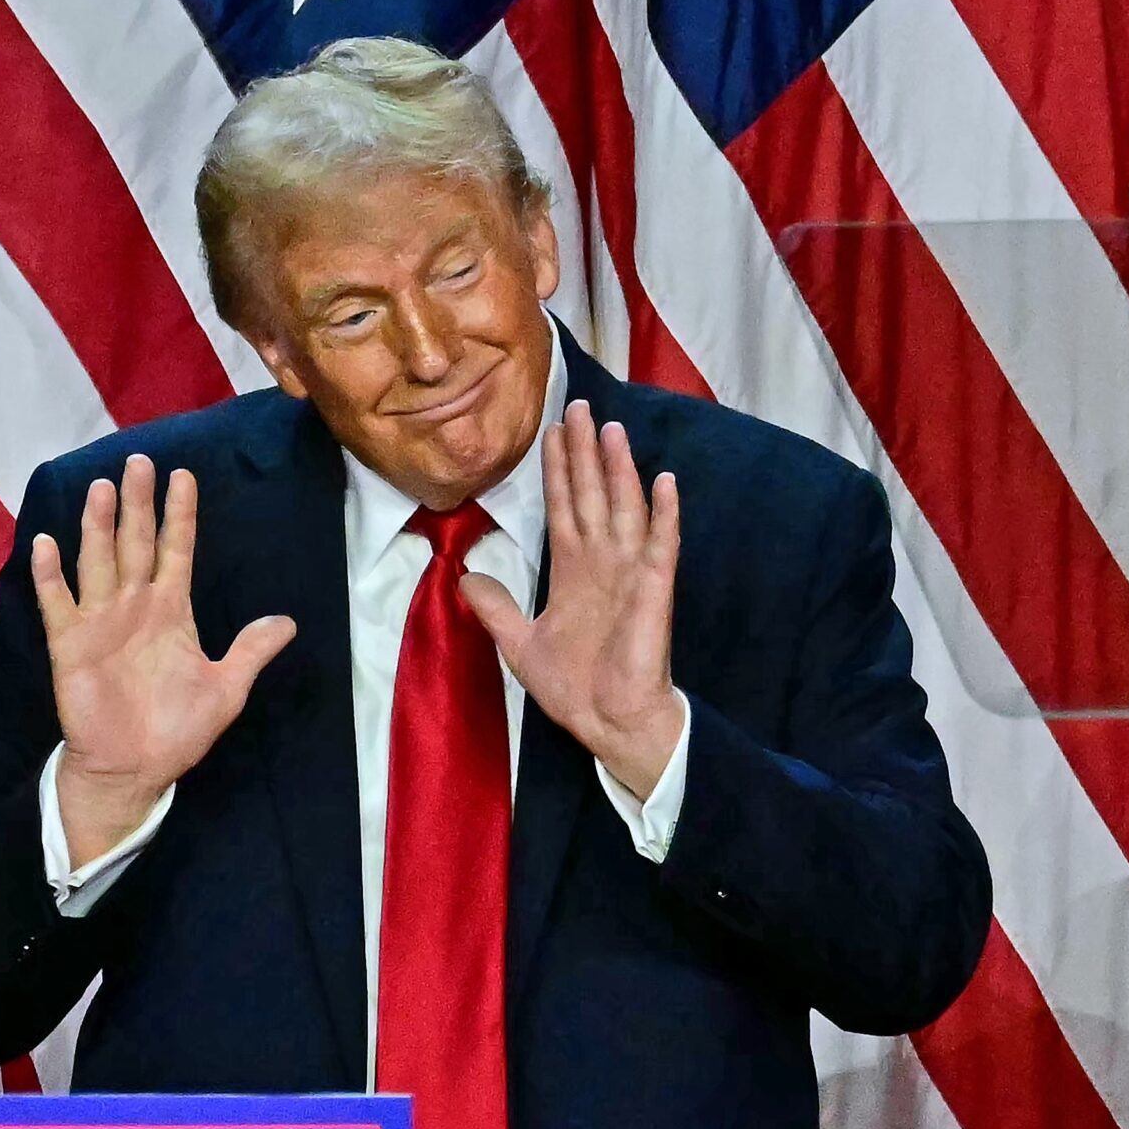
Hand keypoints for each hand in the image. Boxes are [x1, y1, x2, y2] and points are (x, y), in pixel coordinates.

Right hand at [32, 455, 294, 861]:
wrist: (134, 769)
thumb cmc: (177, 730)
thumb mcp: (226, 689)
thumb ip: (251, 652)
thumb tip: (288, 623)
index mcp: (171, 612)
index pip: (177, 551)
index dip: (181, 515)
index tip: (184, 476)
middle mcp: (134, 606)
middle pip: (136, 543)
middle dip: (138, 503)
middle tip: (139, 460)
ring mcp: (100, 622)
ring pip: (98, 561)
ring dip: (97, 525)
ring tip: (99, 487)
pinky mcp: (71, 644)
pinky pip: (58, 603)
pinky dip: (50, 574)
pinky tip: (44, 542)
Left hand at [464, 401, 683, 797]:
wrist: (609, 721)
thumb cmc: (575, 687)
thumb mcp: (520, 644)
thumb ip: (496, 609)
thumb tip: (465, 577)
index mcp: (573, 571)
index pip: (563, 506)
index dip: (557, 469)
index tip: (551, 431)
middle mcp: (602, 562)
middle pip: (591, 494)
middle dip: (584, 452)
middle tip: (578, 407)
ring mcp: (630, 572)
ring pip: (622, 508)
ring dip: (619, 469)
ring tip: (612, 429)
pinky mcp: (652, 590)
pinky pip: (660, 545)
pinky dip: (662, 514)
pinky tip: (663, 481)